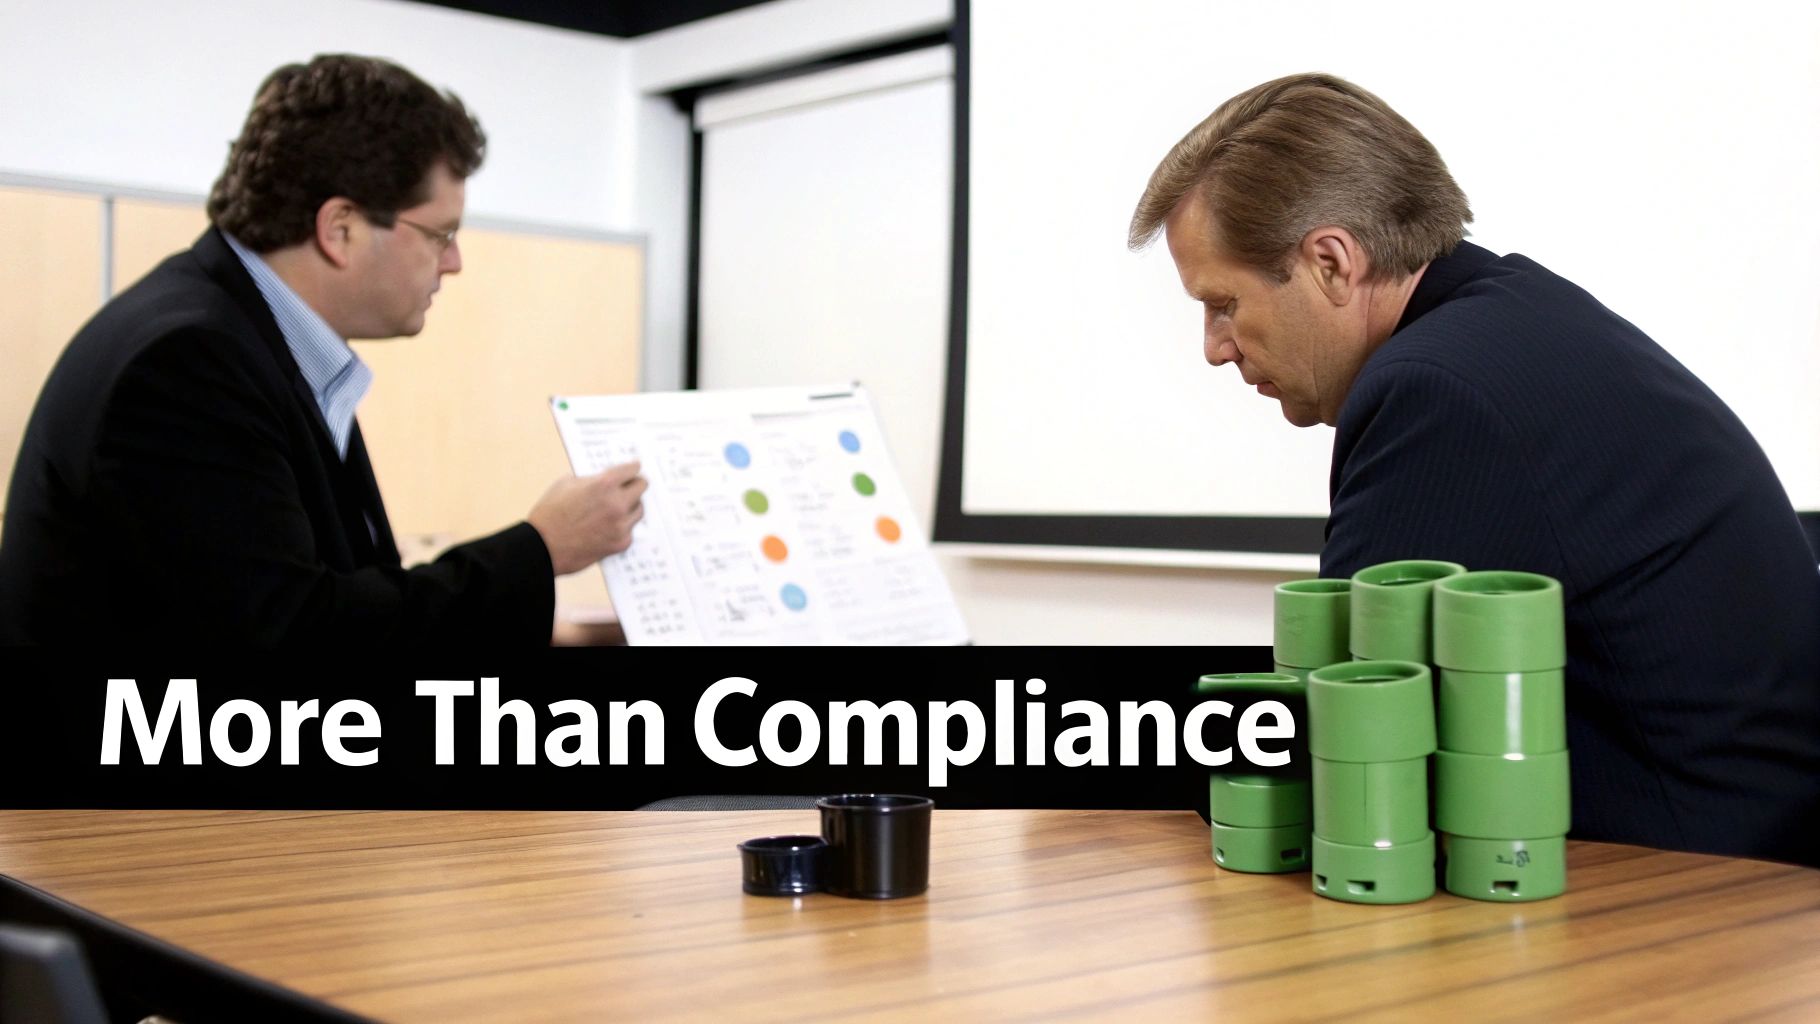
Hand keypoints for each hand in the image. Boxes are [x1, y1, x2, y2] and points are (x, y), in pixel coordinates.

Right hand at [526, 461, 647, 574]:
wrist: (542, 547)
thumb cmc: (549, 514)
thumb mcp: (566, 483)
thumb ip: (590, 479)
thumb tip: (603, 478)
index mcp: (604, 484)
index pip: (632, 469)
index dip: (632, 467)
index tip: (633, 468)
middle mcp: (617, 503)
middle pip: (642, 487)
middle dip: (634, 484)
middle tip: (629, 486)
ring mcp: (621, 525)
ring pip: (639, 509)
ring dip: (630, 506)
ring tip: (615, 508)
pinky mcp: (621, 543)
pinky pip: (630, 529)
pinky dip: (622, 526)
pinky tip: (609, 526)